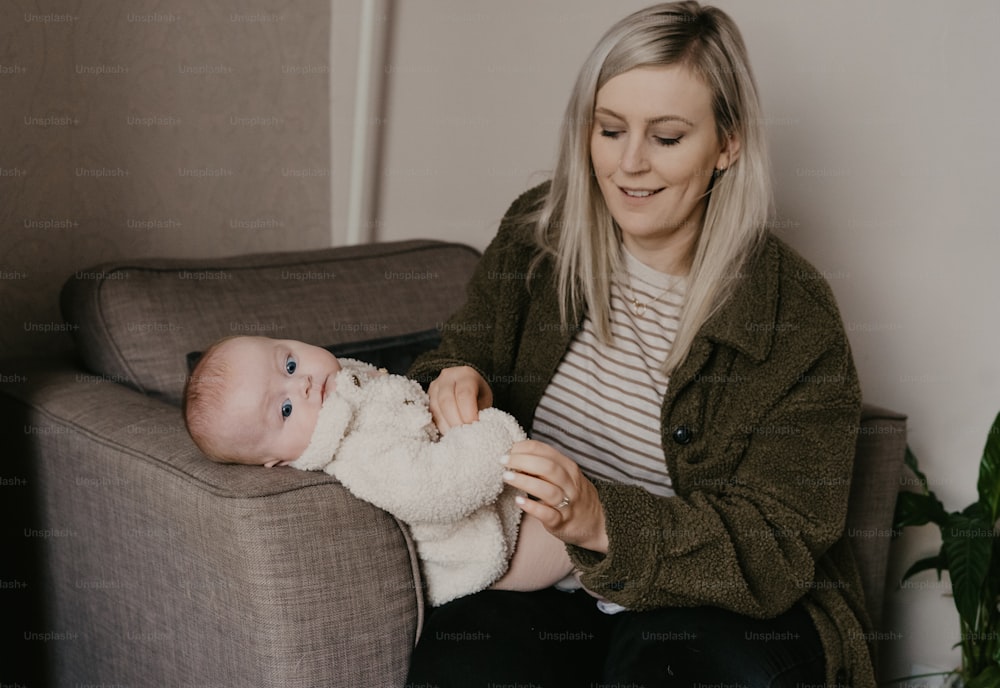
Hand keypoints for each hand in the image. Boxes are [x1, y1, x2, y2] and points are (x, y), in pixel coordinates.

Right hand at [427, 366, 492, 433]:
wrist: (465, 386)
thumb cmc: (477, 394)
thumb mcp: (484, 399)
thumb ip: (480, 411)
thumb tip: (475, 428)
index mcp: (466, 375)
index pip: (464, 394)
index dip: (468, 413)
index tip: (473, 426)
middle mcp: (447, 377)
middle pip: (446, 401)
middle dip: (455, 421)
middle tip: (464, 435)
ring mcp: (434, 387)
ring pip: (436, 408)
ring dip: (446, 426)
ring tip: (457, 436)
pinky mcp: (427, 398)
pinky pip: (430, 414)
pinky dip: (440, 426)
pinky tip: (449, 433)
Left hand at [502, 439, 607, 553]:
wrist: (597, 523)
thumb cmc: (572, 495)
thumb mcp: (564, 476)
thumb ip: (544, 466)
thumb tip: (514, 456)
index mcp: (568, 467)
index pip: (545, 451)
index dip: (525, 448)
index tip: (508, 450)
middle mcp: (570, 484)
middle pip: (548, 467)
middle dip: (523, 461)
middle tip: (503, 461)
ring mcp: (568, 504)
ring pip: (548, 490)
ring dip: (525, 481)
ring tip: (507, 477)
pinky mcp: (562, 522)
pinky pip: (549, 515)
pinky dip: (533, 508)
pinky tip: (519, 501)